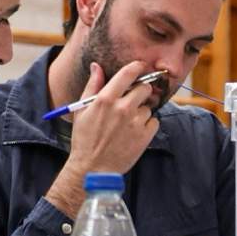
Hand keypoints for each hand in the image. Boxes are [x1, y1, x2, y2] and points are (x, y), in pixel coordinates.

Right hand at [59, 59, 169, 185]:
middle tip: (133, 100)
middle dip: (141, 91)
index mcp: (106, 99)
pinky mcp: (145, 136)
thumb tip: (97, 66)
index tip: (140, 67)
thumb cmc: (84, 139)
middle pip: (145, 88)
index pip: (129, 73)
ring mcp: (135, 122)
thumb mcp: (82, 110)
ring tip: (127, 124)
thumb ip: (92, 86)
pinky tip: (134, 132)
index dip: (138, 67)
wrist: (92, 169)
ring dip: (141, 112)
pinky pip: (154, 121)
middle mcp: (122, 108)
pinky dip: (147, 125)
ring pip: (148, 107)